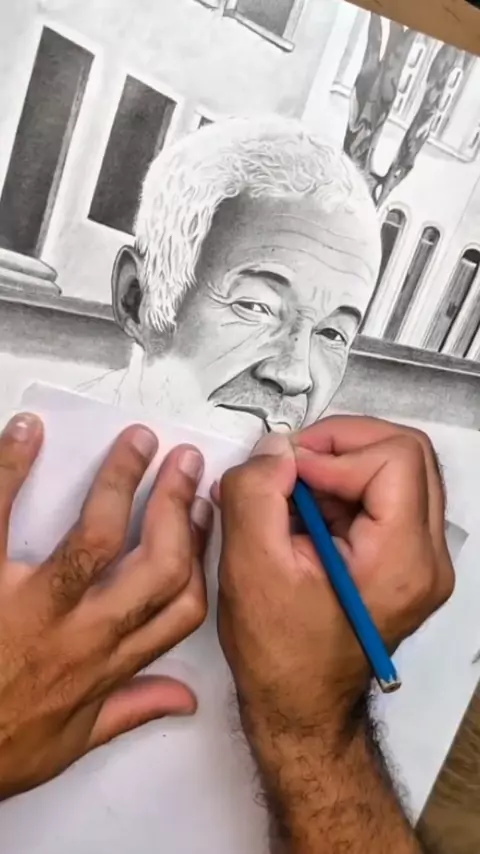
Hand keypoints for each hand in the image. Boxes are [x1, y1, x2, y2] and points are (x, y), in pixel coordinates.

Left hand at [0, 413, 210, 798]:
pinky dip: (11, 468)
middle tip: (183, 463)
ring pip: (96, 535)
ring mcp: (33, 607)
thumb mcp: (74, 743)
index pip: (180, 604)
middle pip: (156, 561)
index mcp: (106, 664)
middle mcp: (82, 634)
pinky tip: (26, 435)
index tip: (201, 515)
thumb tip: (180, 699)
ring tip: (136, 442)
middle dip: (175, 503)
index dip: (201, 551)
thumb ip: (132, 709)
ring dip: (121, 478)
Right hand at [217, 416, 454, 740]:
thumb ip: (257, 494)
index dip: (333, 449)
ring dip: (342, 462)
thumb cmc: (278, 654)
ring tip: (294, 488)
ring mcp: (422, 559)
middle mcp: (427, 558)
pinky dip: (344, 485)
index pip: (394, 458)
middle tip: (293, 461)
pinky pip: (386, 494)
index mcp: (401, 562)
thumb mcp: (250, 568)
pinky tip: (305, 509)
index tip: (286, 470)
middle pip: (407, 453)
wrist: (300, 706)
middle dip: (343, 443)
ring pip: (399, 468)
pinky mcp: (405, 559)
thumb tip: (276, 447)